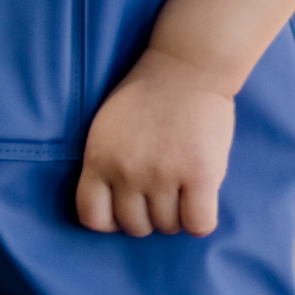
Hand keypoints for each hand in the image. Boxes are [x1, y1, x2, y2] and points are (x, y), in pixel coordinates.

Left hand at [74, 49, 236, 236]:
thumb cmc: (148, 96)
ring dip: (177, 215)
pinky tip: (201, 199)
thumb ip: (106, 166)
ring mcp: (163, 174)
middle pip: (135, 226)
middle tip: (161, 193)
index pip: (92, 217)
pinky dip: (200, 220)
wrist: (186, 67)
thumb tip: (115, 210)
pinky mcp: (200, 175)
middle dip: (149, 216)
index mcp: (99, 158)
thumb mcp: (107, 129)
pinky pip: (199, 224)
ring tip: (182, 189)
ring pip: (168, 227)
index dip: (111, 221)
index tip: (126, 209)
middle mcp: (127, 171)